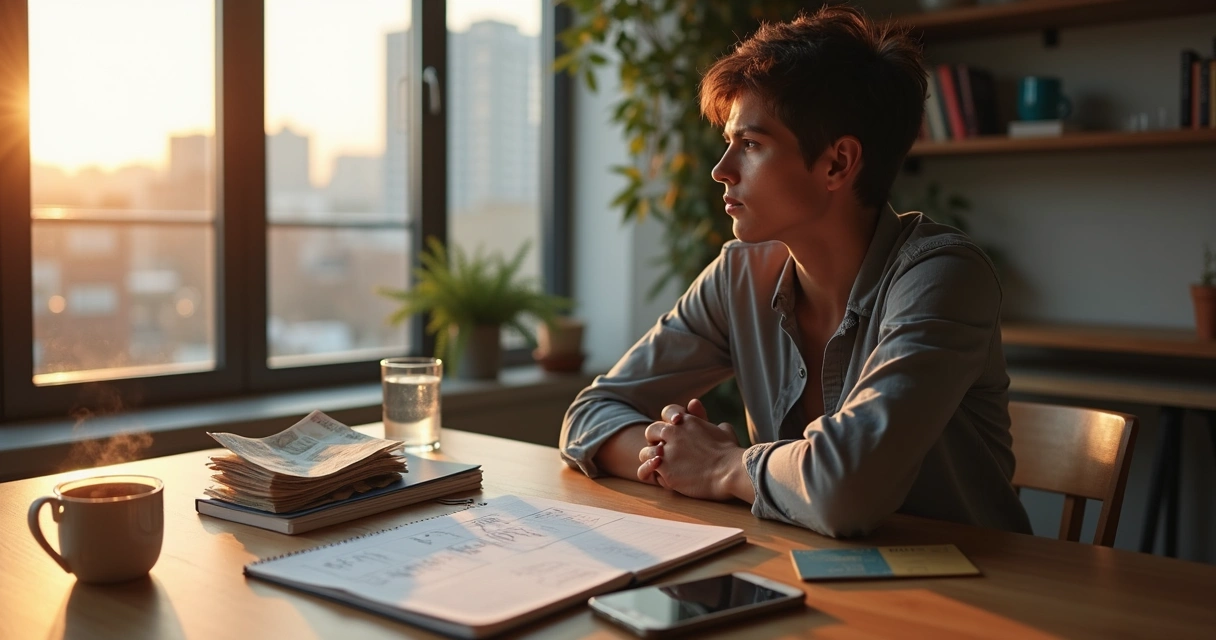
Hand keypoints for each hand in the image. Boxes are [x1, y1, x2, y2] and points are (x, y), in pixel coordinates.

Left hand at [636, 399, 751, 501]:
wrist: (730, 471)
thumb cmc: (730, 452)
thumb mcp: (723, 429)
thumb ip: (709, 420)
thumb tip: (702, 411)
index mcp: (686, 421)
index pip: (668, 411)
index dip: (670, 420)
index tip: (676, 428)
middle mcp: (672, 432)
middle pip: (651, 431)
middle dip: (655, 439)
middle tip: (664, 450)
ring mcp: (666, 451)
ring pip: (645, 452)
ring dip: (652, 459)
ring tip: (662, 467)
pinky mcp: (664, 470)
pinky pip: (648, 471)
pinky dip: (655, 476)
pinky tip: (666, 480)